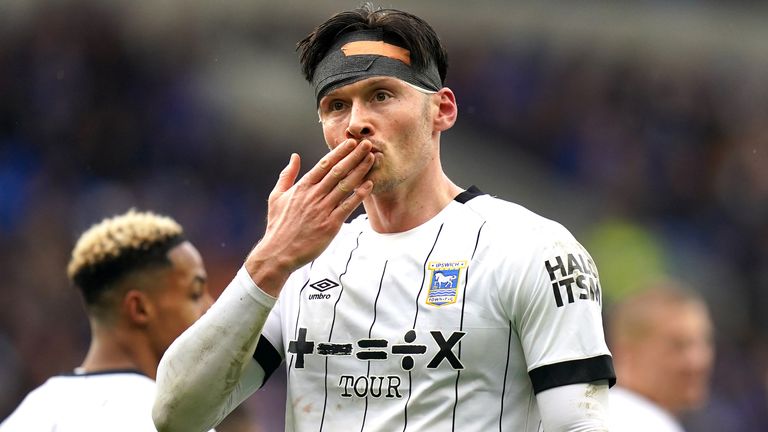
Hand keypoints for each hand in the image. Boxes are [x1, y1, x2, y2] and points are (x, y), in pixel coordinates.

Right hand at [245, 139, 374, 295]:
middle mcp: (313, 196)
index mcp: (302, 187)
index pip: (324, 165)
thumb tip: (294, 156)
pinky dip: (359, 195)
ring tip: (372, 159)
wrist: (278, 252)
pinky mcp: (330, 225)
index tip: (351, 142)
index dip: (339, 152)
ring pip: (345, 186)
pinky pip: (348, 206)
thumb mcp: (276, 196)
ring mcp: (322, 210)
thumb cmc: (278, 225)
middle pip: (338, 171)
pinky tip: (369, 185)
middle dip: (354, 156)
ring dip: (360, 171)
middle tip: (367, 144)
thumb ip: (287, 175)